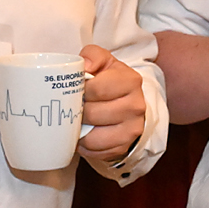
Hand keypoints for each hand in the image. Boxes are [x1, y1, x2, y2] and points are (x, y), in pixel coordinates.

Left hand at [77, 46, 146, 162]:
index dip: (79, 90)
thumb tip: (84, 67)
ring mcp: (132, 129)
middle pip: (92, 114)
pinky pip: (95, 152)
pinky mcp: (124, 147)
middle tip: (73, 107)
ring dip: (79, 131)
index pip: (96, 89)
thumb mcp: (104, 61)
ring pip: (92, 137)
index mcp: (131, 81)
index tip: (75, 90)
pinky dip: (85, 146)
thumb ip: (92, 55)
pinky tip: (84, 134)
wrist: (128, 104)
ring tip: (76, 122)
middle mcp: (136, 106)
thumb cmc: (110, 81)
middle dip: (77, 111)